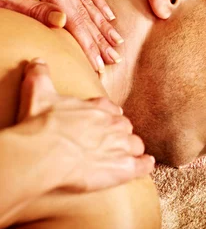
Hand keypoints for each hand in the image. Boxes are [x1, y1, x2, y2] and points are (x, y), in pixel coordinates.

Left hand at [0, 0, 121, 71]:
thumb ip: (34, 10)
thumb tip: (63, 23)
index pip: (74, 20)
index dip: (88, 43)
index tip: (99, 62)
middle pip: (85, 12)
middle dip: (101, 37)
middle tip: (114, 56)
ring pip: (88, 0)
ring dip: (104, 23)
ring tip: (116, 40)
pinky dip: (97, 2)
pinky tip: (108, 15)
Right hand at [16, 59, 153, 191]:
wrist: (42, 154)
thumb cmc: (40, 125)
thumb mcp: (37, 93)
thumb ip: (40, 76)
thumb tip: (37, 61)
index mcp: (98, 108)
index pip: (111, 109)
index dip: (108, 116)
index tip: (106, 120)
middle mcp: (114, 124)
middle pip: (124, 127)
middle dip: (119, 134)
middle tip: (110, 143)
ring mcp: (121, 146)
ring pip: (135, 145)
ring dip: (131, 150)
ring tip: (125, 157)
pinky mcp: (123, 168)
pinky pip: (143, 165)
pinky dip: (144, 165)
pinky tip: (144, 166)